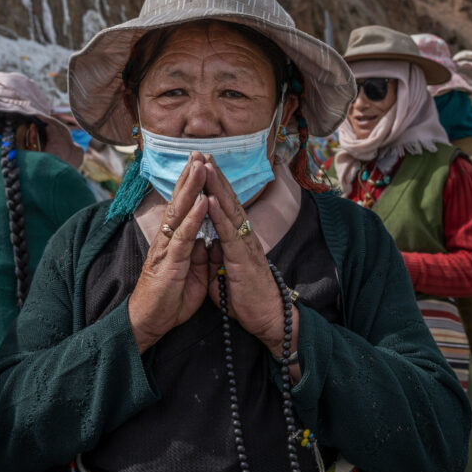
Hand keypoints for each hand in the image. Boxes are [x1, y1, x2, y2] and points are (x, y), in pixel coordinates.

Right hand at [128, 153, 210, 352]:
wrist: (150, 323)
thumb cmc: (169, 299)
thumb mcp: (193, 274)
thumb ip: (200, 254)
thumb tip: (210, 239)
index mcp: (173, 240)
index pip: (183, 206)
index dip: (191, 185)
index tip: (202, 164)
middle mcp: (166, 238)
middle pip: (179, 201)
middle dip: (190, 176)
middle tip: (200, 152)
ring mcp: (166, 248)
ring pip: (179, 211)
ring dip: (191, 188)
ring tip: (201, 166)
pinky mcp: (169, 262)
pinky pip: (183, 235)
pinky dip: (195, 217)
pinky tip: (203, 200)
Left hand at [201, 156, 299, 363]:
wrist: (268, 318)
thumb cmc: (246, 297)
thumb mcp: (223, 272)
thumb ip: (215, 255)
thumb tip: (206, 243)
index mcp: (238, 238)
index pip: (225, 205)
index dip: (215, 185)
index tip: (203, 165)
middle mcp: (244, 236)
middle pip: (228, 199)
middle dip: (215, 176)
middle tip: (203, 153)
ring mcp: (245, 245)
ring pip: (229, 209)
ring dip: (216, 186)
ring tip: (205, 166)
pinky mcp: (242, 258)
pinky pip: (228, 232)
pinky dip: (218, 214)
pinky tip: (210, 198)